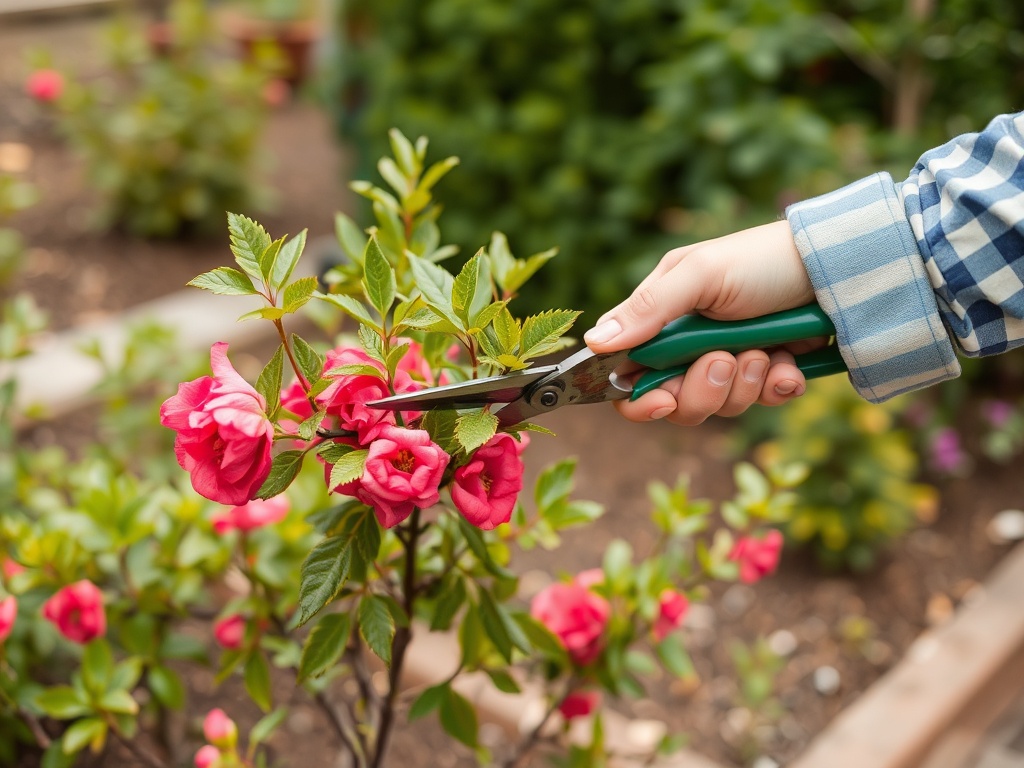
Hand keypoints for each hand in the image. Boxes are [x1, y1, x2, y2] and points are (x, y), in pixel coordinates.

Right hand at [584, 220, 818, 424]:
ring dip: (746, 383)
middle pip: (675, 403)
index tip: (663, 401)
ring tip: (765, 349)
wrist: (836, 268)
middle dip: (704, 389)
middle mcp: (691, 346)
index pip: (629, 376)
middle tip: (726, 358)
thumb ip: (650, 308)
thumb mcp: (701, 274)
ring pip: (720, 406)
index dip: (639, 398)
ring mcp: (731, 362)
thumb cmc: (761, 259)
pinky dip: (777, 385)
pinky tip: (789, 361)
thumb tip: (596, 341)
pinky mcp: (769, 373)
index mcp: (663, 320)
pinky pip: (763, 403)